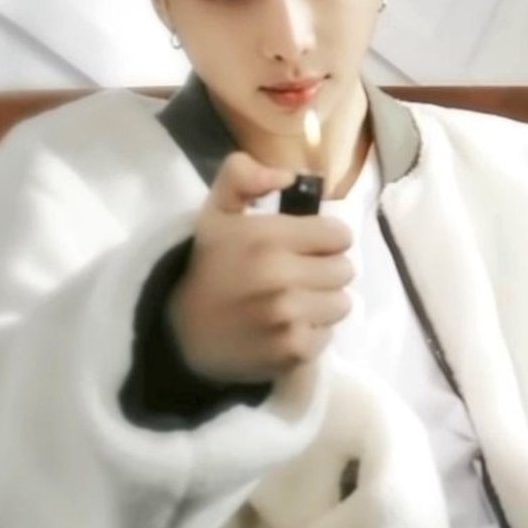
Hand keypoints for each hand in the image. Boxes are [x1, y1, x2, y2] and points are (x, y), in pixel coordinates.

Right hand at [167, 152, 353, 384]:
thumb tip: (288, 175)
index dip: (324, 238)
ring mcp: (289, 318)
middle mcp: (281, 277)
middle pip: (345, 269)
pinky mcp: (293, 352)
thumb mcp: (216, 212)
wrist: (182, 334)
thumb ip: (243, 176)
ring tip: (293, 302)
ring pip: (342, 303)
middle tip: (297, 275)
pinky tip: (285, 328)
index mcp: (267, 238)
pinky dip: (312, 333)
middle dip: (324, 270)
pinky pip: (329, 335)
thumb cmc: (209, 267)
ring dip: (322, 302)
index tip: (304, 247)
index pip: (340, 235)